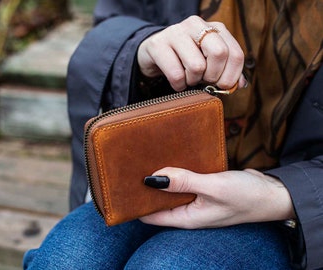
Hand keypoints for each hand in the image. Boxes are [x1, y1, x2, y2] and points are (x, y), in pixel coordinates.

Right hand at [137, 15, 245, 90]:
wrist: (154, 53)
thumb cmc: (186, 60)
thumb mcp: (209, 62)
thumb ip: (227, 71)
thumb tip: (240, 84)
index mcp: (214, 28)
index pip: (235, 53)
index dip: (231, 76)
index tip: (222, 85)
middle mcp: (196, 25)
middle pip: (219, 53)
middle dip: (214, 76)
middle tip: (205, 81)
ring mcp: (176, 32)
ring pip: (197, 66)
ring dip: (193, 81)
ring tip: (188, 79)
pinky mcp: (158, 45)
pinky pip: (176, 74)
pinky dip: (179, 86)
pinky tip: (177, 82)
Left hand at [140, 167, 294, 228]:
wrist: (272, 194)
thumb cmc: (246, 197)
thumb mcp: (213, 187)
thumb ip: (184, 182)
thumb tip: (154, 178)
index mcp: (187, 217)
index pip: (151, 216)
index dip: (136, 204)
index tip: (123, 188)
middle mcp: (189, 210)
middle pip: (159, 201)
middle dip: (148, 187)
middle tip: (133, 167)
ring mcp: (197, 199)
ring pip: (172, 189)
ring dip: (164, 177)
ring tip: (148, 159)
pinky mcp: (205, 188)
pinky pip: (185, 180)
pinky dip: (178, 171)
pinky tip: (172, 158)